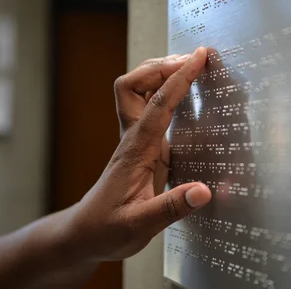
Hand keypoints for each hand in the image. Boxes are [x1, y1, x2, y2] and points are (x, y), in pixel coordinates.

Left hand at [65, 47, 211, 261]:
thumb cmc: (108, 228)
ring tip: (189, 67)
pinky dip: (164, 91)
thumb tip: (204, 191)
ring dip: (160, 74)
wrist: (86, 232)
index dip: (179, 78)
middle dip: (164, 66)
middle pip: (137, 84)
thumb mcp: (140, 225)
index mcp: (136, 150)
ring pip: (139, 91)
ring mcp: (136, 139)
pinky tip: (180, 93)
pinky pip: (150, 106)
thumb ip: (172, 207)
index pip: (158, 104)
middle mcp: (134, 137)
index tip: (199, 58)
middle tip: (195, 59)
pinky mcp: (142, 145)